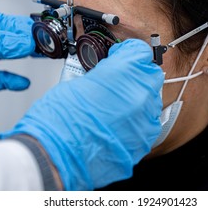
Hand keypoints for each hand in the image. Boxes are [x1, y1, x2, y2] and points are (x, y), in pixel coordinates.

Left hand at [0, 8, 34, 115]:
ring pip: (5, 56)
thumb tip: (22, 42)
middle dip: (27, 40)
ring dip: (23, 56)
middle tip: (46, 43)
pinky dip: (11, 81)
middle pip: (7, 38)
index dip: (22, 27)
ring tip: (41, 56)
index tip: (39, 33)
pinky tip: (22, 82)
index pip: (2, 22)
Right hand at [0, 39, 163, 189]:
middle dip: (137, 74)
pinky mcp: (144, 141)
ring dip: (138, 98)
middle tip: (119, 81)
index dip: (128, 52)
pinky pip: (148, 124)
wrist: (55, 155)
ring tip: (116, 106)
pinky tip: (119, 124)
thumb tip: (108, 76)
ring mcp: (144, 119)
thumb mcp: (77, 82)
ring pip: (152, 100)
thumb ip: (102, 76)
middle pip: (151, 74)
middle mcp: (139, 94)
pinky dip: (137, 121)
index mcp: (122, 72)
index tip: (120, 56)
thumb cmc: (58, 120)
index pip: (140, 51)